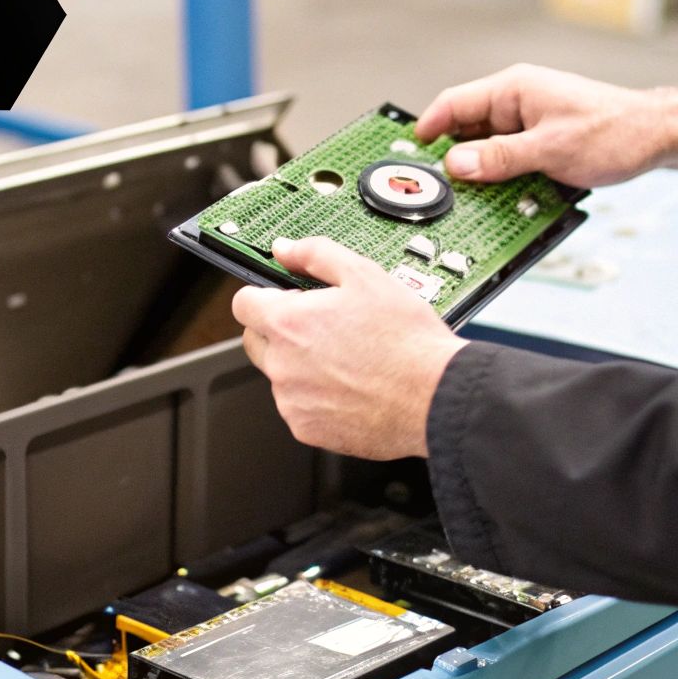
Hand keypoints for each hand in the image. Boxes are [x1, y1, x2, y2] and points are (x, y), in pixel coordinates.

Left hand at [232, 237, 466, 459]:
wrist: (434, 396)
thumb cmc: (406, 340)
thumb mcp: (364, 276)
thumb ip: (315, 255)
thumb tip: (285, 249)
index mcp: (288, 323)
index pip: (243, 304)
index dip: (264, 297)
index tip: (285, 299)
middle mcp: (282, 365)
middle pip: (256, 341)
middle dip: (279, 331)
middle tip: (323, 328)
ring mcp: (292, 401)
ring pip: (281, 376)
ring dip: (300, 366)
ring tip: (347, 360)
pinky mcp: (307, 429)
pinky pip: (299, 407)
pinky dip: (317, 398)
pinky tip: (351, 387)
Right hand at [415, 63, 676, 187]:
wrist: (660, 136)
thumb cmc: (616, 131)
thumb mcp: (552, 149)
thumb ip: (501, 157)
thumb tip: (457, 164)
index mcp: (514, 89)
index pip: (454, 103)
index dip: (428, 128)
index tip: (411, 153)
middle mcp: (519, 102)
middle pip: (467, 131)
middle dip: (455, 160)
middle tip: (440, 188)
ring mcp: (531, 123)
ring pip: (489, 151)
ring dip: (484, 175)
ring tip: (475, 200)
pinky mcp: (543, 143)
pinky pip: (511, 161)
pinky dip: (505, 180)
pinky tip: (507, 199)